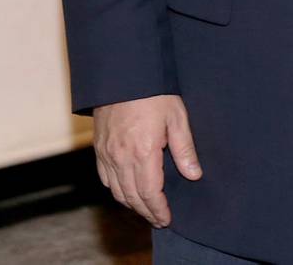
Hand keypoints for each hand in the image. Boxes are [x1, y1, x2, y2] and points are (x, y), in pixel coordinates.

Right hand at [92, 94, 201, 226]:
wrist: (124, 74)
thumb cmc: (154, 92)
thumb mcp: (177, 117)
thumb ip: (185, 149)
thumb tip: (194, 174)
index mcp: (143, 152)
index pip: (150, 193)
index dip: (158, 209)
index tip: (167, 218)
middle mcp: (121, 157)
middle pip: (132, 196)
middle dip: (146, 211)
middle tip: (159, 219)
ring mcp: (107, 153)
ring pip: (116, 191)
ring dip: (131, 203)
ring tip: (145, 208)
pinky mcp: (98, 148)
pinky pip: (104, 178)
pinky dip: (115, 190)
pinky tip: (126, 190)